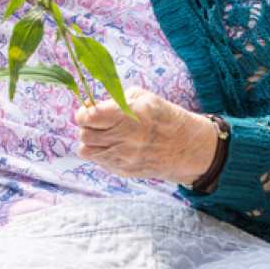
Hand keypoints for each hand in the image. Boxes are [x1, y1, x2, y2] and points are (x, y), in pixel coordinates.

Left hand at [75, 87, 217, 186]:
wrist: (185, 147)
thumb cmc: (163, 118)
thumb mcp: (143, 98)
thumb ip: (114, 99)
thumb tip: (90, 105)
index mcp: (128, 116)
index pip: (88, 117)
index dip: (84, 113)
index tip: (88, 110)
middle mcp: (124, 139)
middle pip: (85, 134)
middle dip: (87, 126)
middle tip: (97, 122)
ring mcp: (123, 157)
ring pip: (87, 150)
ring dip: (91, 141)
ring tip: (104, 135)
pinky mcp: (123, 170)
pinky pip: (98, 161)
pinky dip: (100, 152)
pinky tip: (113, 146)